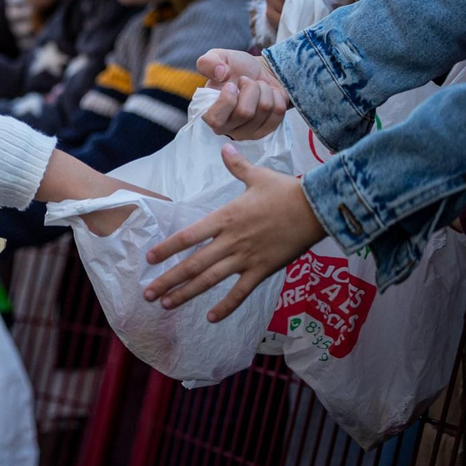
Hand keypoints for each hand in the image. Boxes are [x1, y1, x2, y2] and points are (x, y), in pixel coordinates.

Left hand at [143, 145, 322, 320]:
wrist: (318, 209)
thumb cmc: (287, 191)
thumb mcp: (258, 176)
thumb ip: (237, 166)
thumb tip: (225, 147)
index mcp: (224, 218)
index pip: (188, 235)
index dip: (166, 248)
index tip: (149, 258)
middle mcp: (230, 240)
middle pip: (192, 264)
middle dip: (168, 280)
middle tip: (147, 293)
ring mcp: (246, 258)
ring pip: (210, 280)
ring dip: (187, 293)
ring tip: (166, 304)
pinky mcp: (263, 270)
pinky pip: (241, 292)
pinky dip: (226, 306)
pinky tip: (210, 318)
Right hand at [198, 49, 290, 139]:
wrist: (260, 72)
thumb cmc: (236, 68)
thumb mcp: (217, 57)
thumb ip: (208, 62)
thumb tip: (220, 74)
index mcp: (209, 113)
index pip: (214, 120)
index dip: (227, 100)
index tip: (232, 84)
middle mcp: (226, 128)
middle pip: (245, 113)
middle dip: (251, 88)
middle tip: (247, 81)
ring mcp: (248, 133)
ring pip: (264, 110)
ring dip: (264, 90)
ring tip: (258, 86)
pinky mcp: (268, 130)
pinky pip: (278, 112)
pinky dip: (276, 96)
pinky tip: (269, 95)